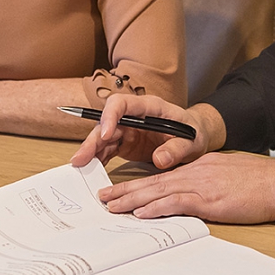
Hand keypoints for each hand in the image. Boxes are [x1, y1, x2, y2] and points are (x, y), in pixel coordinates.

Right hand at [70, 95, 224, 168]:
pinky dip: (97, 160)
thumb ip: (177, 148)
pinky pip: (107, 151)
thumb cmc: (193, 133)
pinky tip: (89, 171)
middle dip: (92, 140)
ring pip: (102, 138)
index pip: (122, 103)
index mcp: (149, 107)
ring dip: (90, 152)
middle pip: (106, 123)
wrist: (194, 139)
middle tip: (80, 159)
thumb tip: (160, 159)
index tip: (105, 133)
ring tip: (79, 167)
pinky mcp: (124, 144)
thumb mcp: (192, 141)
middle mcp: (133, 116)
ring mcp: (127, 130)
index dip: (110, 116)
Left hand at [98, 153, 274, 223]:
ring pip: (158, 190)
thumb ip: (206, 184)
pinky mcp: (209, 200)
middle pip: (152, 181)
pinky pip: (177, 202)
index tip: (120, 191)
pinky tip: (142, 213)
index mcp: (198, 168)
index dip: (138, 184)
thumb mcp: (226, 176)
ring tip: (112, 207)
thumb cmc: (258, 182)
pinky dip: (157, 207)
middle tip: (103, 198)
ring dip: (132, 200)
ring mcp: (200, 185)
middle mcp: (194, 173)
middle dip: (125, 191)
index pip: (161, 176)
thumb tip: (192, 197)